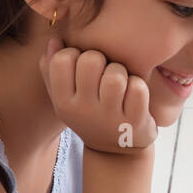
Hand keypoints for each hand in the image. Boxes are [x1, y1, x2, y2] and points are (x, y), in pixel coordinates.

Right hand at [38, 36, 157, 154]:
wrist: (117, 151)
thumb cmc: (89, 113)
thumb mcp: (65, 97)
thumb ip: (53, 69)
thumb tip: (55, 40)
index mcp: (63, 102)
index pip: (62, 59)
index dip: (75, 53)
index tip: (81, 65)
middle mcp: (83, 111)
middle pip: (91, 60)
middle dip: (101, 59)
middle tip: (103, 72)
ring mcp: (109, 118)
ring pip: (115, 74)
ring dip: (121, 73)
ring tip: (120, 84)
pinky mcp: (135, 122)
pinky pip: (138, 88)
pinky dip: (139, 86)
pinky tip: (134, 96)